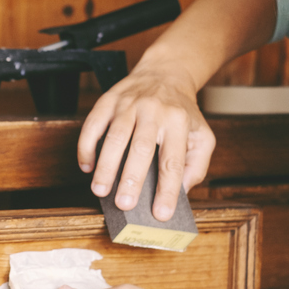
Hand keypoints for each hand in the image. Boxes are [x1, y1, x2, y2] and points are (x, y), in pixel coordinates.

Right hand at [77, 64, 215, 220]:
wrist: (164, 74)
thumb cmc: (181, 112)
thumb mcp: (202, 135)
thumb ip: (197, 165)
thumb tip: (180, 191)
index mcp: (178, 122)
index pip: (173, 161)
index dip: (167, 189)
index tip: (161, 213)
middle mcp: (154, 111)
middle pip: (141, 148)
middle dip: (132, 179)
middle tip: (125, 205)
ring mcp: (129, 104)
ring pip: (115, 137)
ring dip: (106, 166)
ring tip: (100, 191)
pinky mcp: (108, 100)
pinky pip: (93, 124)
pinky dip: (87, 146)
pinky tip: (86, 166)